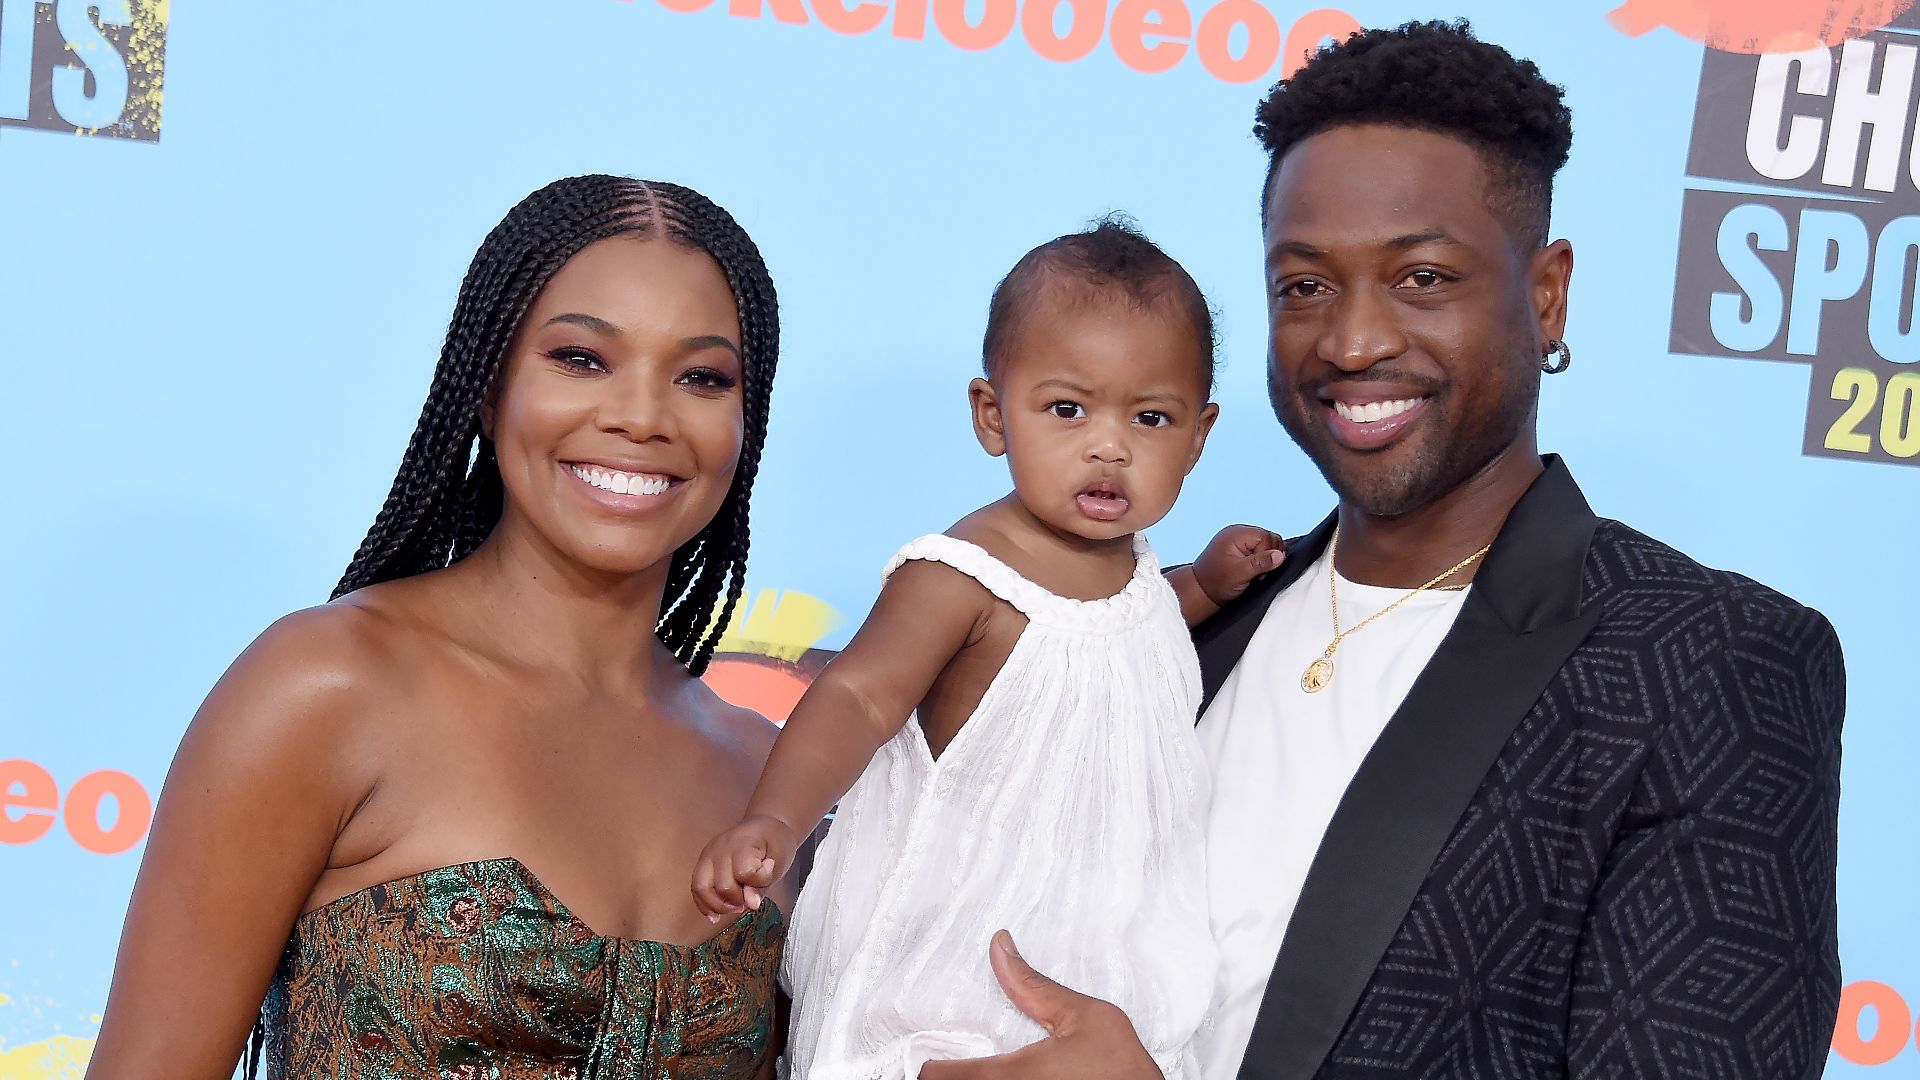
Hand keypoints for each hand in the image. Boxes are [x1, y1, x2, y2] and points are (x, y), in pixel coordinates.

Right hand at [690, 814, 797, 918]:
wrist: (764, 826)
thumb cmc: (774, 841)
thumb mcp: (779, 861)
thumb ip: (763, 883)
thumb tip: (750, 904)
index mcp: (742, 843)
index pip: (744, 872)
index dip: (758, 881)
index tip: (768, 874)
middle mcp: (719, 849)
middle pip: (721, 885)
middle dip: (737, 899)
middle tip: (751, 897)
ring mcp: (708, 855)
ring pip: (700, 887)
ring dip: (717, 905)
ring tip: (734, 909)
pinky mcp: (703, 863)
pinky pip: (696, 887)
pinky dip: (704, 904)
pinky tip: (715, 915)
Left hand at [918, 932, 1161, 1079]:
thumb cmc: (1124, 1074)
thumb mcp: (1086, 1018)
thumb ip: (1035, 986)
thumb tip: (1000, 949)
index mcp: (1008, 1078)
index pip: (933, 1078)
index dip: (931, 1063)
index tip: (938, 1054)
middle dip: (949, 1077)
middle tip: (958, 1061)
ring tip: (982, 1071)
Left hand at [1193, 524, 1284, 606]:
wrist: (1201, 591)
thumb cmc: (1216, 582)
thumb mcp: (1240, 573)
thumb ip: (1261, 563)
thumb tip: (1280, 555)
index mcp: (1236, 534)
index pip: (1266, 537)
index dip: (1267, 555)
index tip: (1257, 572)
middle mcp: (1239, 533)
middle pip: (1270, 539)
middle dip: (1268, 557)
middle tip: (1256, 573)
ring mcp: (1240, 541)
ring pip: (1267, 545)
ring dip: (1265, 560)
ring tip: (1253, 573)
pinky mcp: (1242, 549)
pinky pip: (1260, 550)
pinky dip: (1260, 561)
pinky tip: (1252, 571)